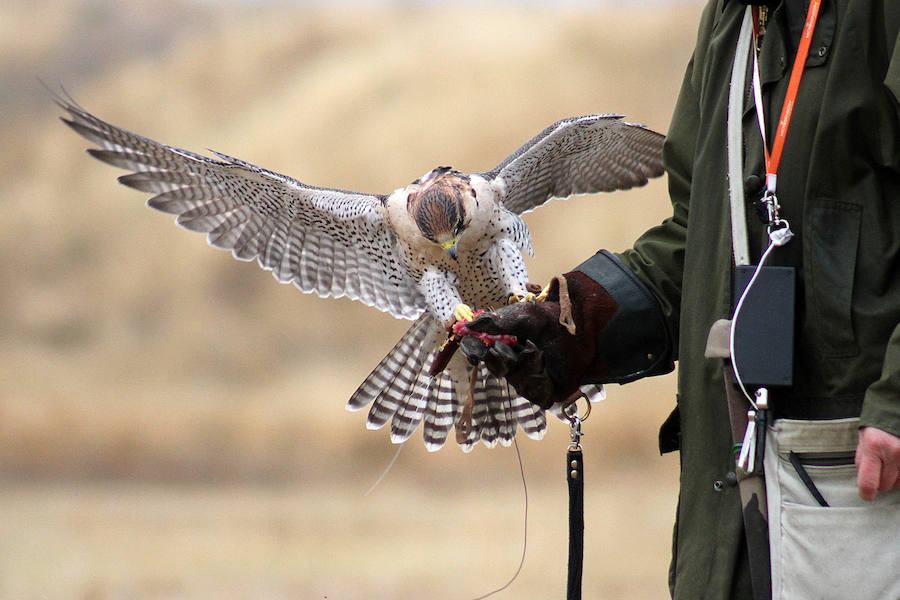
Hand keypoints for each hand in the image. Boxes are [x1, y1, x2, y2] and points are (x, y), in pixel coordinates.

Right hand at [459, 272, 616, 408]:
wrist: (585, 327)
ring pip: (515, 380)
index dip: (477, 351)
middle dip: (499, 358)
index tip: (472, 346)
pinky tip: (544, 366)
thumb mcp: (520, 316)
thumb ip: (494, 322)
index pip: (486, 352)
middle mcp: (520, 364)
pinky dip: (536, 378)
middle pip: (497, 369)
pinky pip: (533, 393)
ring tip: (537, 351)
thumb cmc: (555, 318)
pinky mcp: (548, 394)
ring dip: (523, 365)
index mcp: (511, 345)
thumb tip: (466, 326)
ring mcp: (534, 380)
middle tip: (506, 347)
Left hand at [855, 426, 899, 500]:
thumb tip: (865, 484)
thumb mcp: (864, 441)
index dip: (866, 493)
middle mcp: (893, 452)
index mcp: (873, 446)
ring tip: (892, 465)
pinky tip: (898, 466)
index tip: (867, 494)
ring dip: (896, 480)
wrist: (894, 413)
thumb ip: (863, 462)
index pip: (868, 483)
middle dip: (882, 481)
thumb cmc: (878, 428)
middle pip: (886, 485)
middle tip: (881, 469)